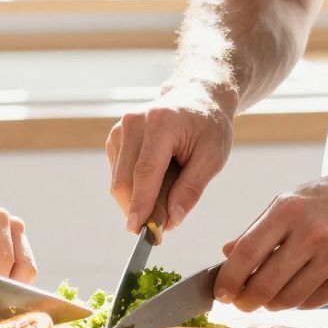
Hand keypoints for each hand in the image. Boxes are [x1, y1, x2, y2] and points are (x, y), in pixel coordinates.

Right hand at [105, 81, 234, 233]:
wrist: (196, 97)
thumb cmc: (209, 127)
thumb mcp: (212, 158)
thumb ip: (191, 190)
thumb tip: (172, 221)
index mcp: (161, 123)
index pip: (145, 171)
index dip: (140, 203)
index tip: (137, 229)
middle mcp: (134, 122)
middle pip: (125, 180)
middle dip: (139, 210)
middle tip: (161, 229)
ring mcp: (121, 128)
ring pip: (119, 181)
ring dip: (138, 200)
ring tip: (168, 194)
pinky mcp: (115, 137)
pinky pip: (119, 174)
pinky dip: (135, 188)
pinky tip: (157, 181)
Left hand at [213, 168, 327, 310]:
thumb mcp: (296, 199)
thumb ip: (260, 228)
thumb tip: (226, 254)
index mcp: (289, 209)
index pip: (247, 253)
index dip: (228, 279)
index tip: (221, 293)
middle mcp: (311, 233)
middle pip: (264, 284)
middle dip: (247, 301)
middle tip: (242, 303)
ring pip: (289, 299)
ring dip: (274, 304)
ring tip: (272, 296)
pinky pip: (315, 301)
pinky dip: (302, 301)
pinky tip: (302, 289)